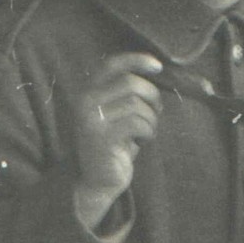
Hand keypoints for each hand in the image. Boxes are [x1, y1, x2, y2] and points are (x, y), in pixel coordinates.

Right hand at [73, 53, 162, 229]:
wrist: (95, 182)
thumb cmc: (113, 147)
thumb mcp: (115, 115)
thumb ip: (126, 96)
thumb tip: (157, 76)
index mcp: (88, 92)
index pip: (111, 64)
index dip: (136, 60)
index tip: (158, 67)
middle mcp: (85, 102)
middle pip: (131, 83)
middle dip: (152, 96)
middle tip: (156, 112)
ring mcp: (91, 120)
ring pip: (136, 104)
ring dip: (151, 118)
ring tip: (147, 132)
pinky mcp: (102, 138)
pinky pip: (137, 123)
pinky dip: (148, 131)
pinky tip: (143, 141)